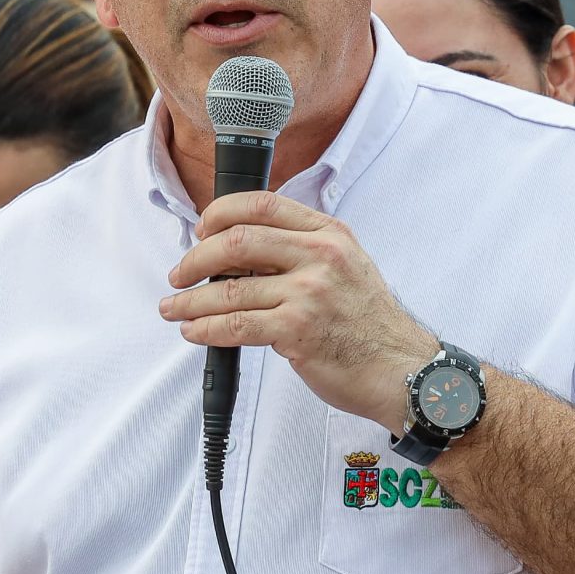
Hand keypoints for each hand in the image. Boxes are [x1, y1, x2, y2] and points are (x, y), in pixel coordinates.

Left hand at [163, 192, 439, 431]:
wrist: (400, 369)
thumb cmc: (368, 323)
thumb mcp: (346, 266)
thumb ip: (302, 250)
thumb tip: (236, 251)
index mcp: (328, 233)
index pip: (262, 205)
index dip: (220, 213)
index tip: (200, 231)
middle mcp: (320, 256)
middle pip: (237, 241)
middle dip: (195, 258)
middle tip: (179, 275)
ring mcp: (309, 293)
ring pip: (229, 289)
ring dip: (191, 300)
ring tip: (173, 308)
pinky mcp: (298, 330)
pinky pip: (236, 326)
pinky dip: (206, 328)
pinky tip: (194, 331)